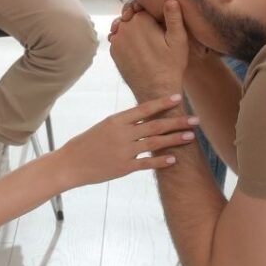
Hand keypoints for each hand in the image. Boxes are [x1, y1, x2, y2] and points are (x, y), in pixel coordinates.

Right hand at [58, 94, 198, 184]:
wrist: (70, 164)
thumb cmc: (86, 144)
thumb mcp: (103, 127)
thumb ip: (124, 123)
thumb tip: (144, 118)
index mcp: (116, 120)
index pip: (144, 109)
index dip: (162, 103)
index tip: (178, 98)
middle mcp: (122, 134)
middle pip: (155, 125)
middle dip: (177, 122)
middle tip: (195, 120)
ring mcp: (124, 151)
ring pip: (155, 143)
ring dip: (175, 140)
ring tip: (191, 136)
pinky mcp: (124, 168)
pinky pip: (147, 163)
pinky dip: (161, 161)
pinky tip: (174, 159)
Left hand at [109, 0, 212, 64]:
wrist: (156, 90)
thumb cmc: (171, 65)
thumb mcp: (179, 40)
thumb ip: (174, 17)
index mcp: (141, 19)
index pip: (141, 5)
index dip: (149, 11)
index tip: (157, 20)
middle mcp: (125, 27)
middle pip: (131, 15)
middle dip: (139, 19)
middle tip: (153, 33)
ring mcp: (116, 39)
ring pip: (123, 26)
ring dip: (131, 30)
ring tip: (146, 42)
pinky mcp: (113, 51)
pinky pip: (118, 39)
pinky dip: (126, 41)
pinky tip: (138, 50)